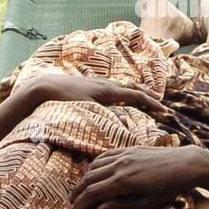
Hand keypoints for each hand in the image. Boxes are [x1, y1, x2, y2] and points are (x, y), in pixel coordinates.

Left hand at [26, 72, 162, 113]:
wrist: (45, 87)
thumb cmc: (65, 100)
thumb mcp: (87, 111)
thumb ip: (105, 118)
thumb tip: (124, 126)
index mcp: (108, 91)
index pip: (136, 96)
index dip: (151, 102)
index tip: (163, 109)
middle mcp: (106, 84)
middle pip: (133, 87)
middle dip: (148, 94)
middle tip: (160, 102)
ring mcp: (99, 83)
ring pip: (124, 85)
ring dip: (136, 91)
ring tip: (145, 97)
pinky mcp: (91, 84)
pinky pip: (114, 86)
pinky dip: (124, 91)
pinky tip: (121, 96)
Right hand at [69, 145, 204, 208]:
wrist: (186, 163)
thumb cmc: (170, 187)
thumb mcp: (147, 202)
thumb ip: (121, 206)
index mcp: (124, 181)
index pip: (93, 192)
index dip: (81, 202)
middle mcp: (120, 165)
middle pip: (90, 178)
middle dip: (78, 191)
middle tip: (71, 202)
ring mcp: (124, 155)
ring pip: (95, 165)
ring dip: (84, 177)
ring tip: (80, 189)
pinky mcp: (129, 149)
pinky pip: (105, 155)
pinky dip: (95, 164)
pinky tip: (93, 171)